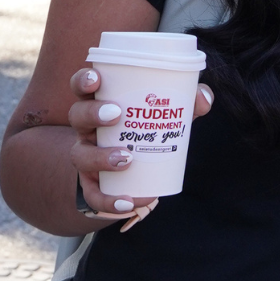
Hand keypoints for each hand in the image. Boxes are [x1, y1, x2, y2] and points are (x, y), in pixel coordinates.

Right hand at [68, 66, 213, 229]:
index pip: (83, 86)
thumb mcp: (168, 113)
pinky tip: (127, 201)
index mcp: (102, 102)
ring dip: (100, 157)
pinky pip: (92, 194)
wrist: (134, 171)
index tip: (96, 79)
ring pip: (80, 154)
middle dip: (92, 113)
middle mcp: (88, 127)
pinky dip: (108, 200)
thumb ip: (187, 102)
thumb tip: (202, 98)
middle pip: (77, 115)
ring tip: (127, 158)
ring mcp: (87, 155)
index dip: (84, 80)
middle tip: (116, 114)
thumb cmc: (149, 129)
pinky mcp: (92, 184)